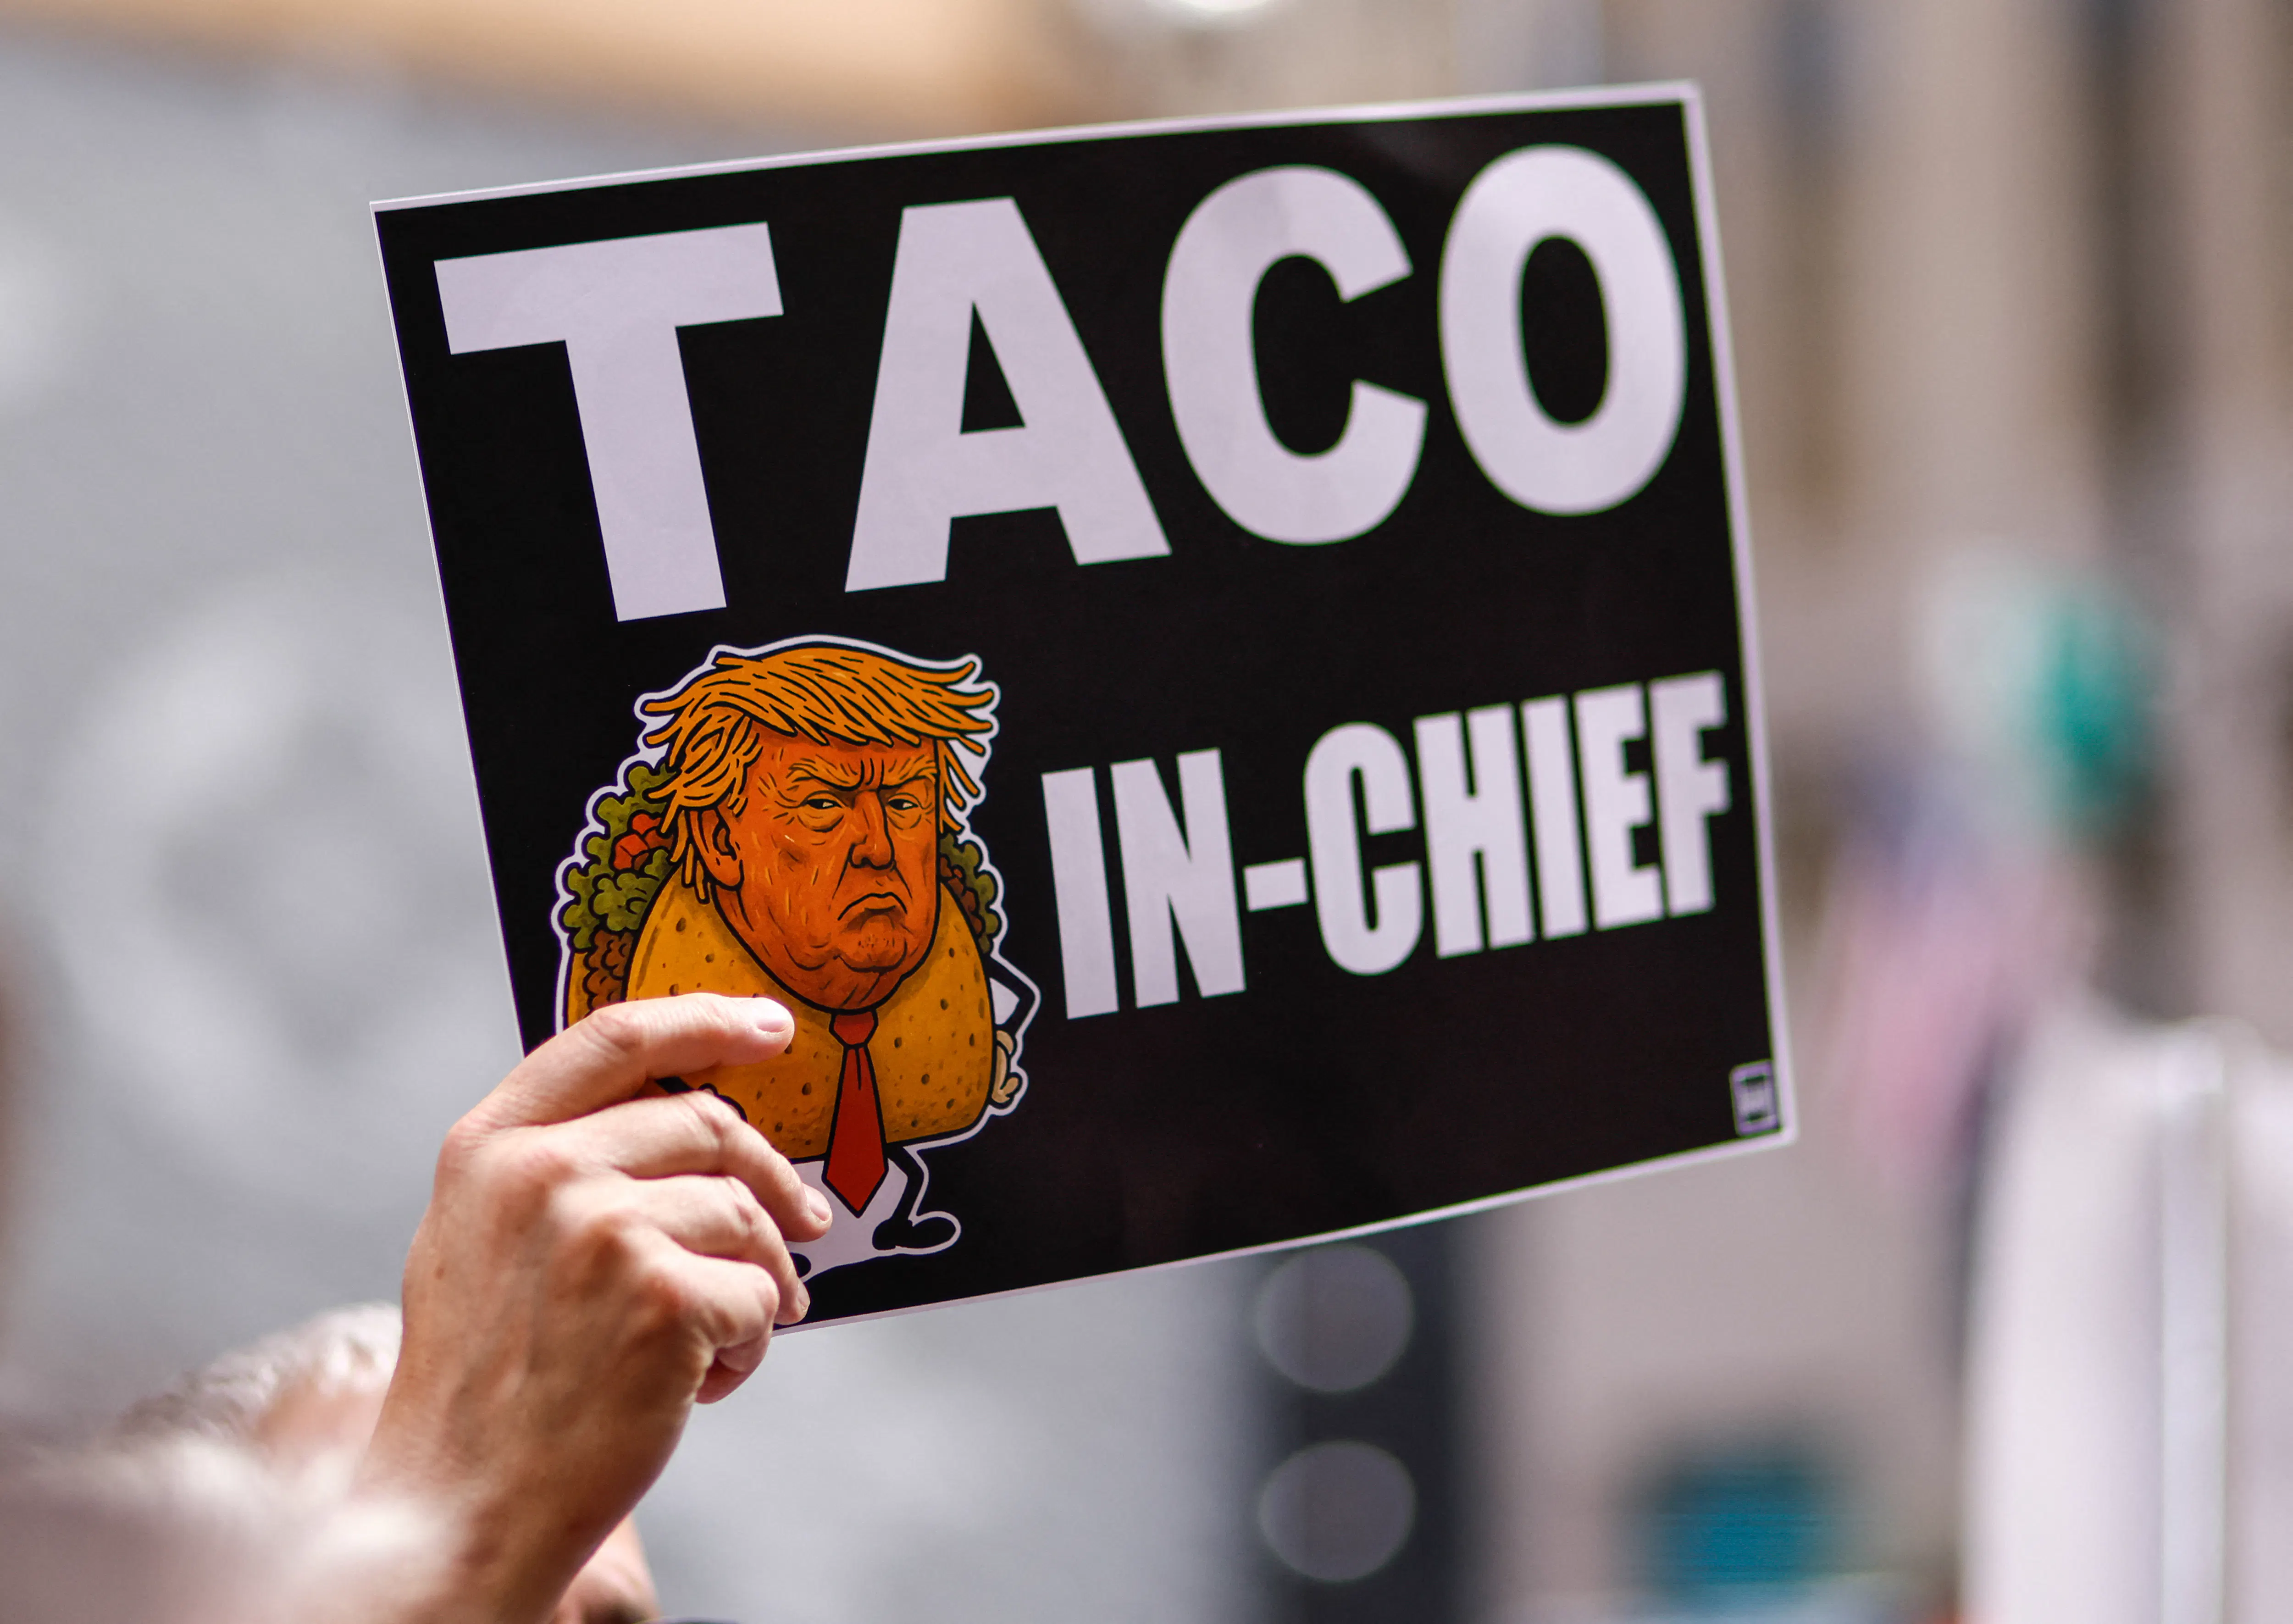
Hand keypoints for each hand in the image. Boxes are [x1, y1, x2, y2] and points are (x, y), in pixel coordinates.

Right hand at [355, 994, 831, 1623]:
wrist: (460, 1506)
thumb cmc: (481, 1382)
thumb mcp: (481, 1239)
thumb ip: (554, 1161)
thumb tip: (678, 1111)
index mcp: (490, 1147)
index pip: (616, 1040)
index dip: (703, 1019)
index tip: (769, 1025)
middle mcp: (544, 1171)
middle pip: (706, 1123)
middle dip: (768, 1177)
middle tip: (807, 1223)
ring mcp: (605, 1230)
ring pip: (743, 1214)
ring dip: (759, 1279)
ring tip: (728, 1338)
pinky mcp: (665, 1298)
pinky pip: (758, 1294)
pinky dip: (749, 1345)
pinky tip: (702, 1386)